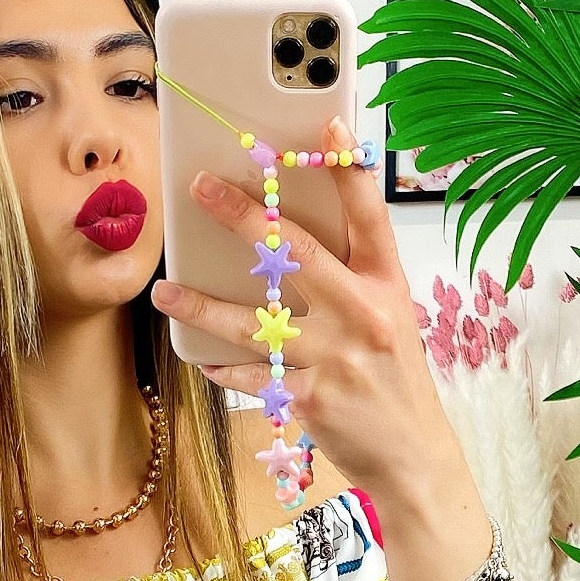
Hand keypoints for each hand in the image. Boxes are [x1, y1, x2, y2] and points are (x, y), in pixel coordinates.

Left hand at [151, 114, 456, 495]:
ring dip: (203, 303)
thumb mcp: (392, 318)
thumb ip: (350, 278)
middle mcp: (363, 313)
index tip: (326, 124)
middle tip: (203, 189)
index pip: (369, 215)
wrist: (414, 456)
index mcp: (386, 285)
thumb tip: (286, 240)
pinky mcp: (310, 397)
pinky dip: (222, 366)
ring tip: (165, 291)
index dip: (348, 167)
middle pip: (296, 252)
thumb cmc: (396, 380)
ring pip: (255, 320)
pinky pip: (252, 374)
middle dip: (244, 215)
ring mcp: (335, 357)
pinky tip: (200, 356)